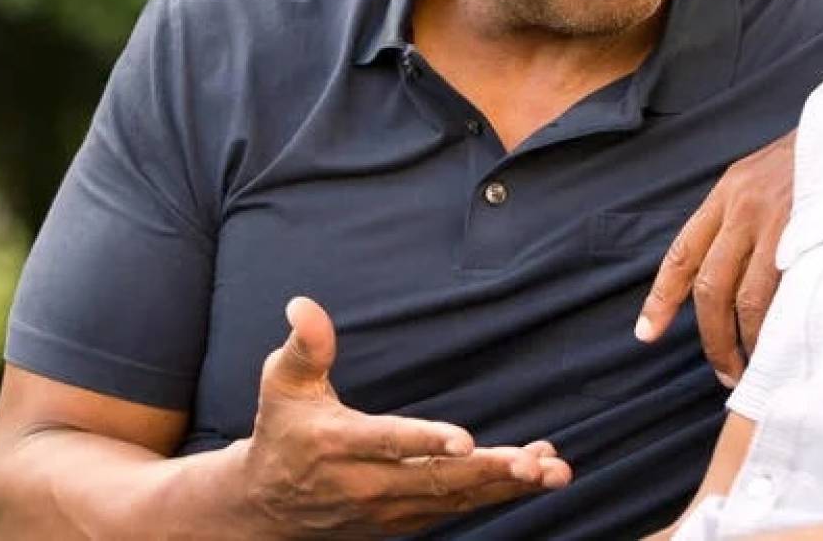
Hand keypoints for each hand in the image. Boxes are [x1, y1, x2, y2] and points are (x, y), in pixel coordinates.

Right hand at [241, 297, 570, 536]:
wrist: (268, 506)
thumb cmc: (283, 432)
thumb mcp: (283, 385)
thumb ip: (304, 346)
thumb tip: (303, 304)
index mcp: (338, 445)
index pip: (387, 444)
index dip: (426, 442)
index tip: (466, 440)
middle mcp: (367, 484)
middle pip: (435, 481)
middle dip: (490, 472)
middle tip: (536, 462)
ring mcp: (390, 509)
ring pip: (455, 498)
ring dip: (507, 485)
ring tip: (554, 470)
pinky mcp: (407, 521)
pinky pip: (458, 507)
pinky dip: (498, 492)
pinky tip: (535, 472)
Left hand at [636, 129, 795, 387]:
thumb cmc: (818, 158)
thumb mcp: (767, 174)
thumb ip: (744, 218)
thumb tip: (731, 279)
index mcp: (728, 191)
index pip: (682, 253)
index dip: (661, 298)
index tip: (647, 334)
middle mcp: (744, 205)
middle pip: (710, 287)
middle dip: (713, 338)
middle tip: (726, 370)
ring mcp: (778, 220)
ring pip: (748, 299)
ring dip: (748, 340)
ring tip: (757, 365)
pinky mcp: (813, 234)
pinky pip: (788, 293)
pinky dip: (783, 325)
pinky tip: (788, 342)